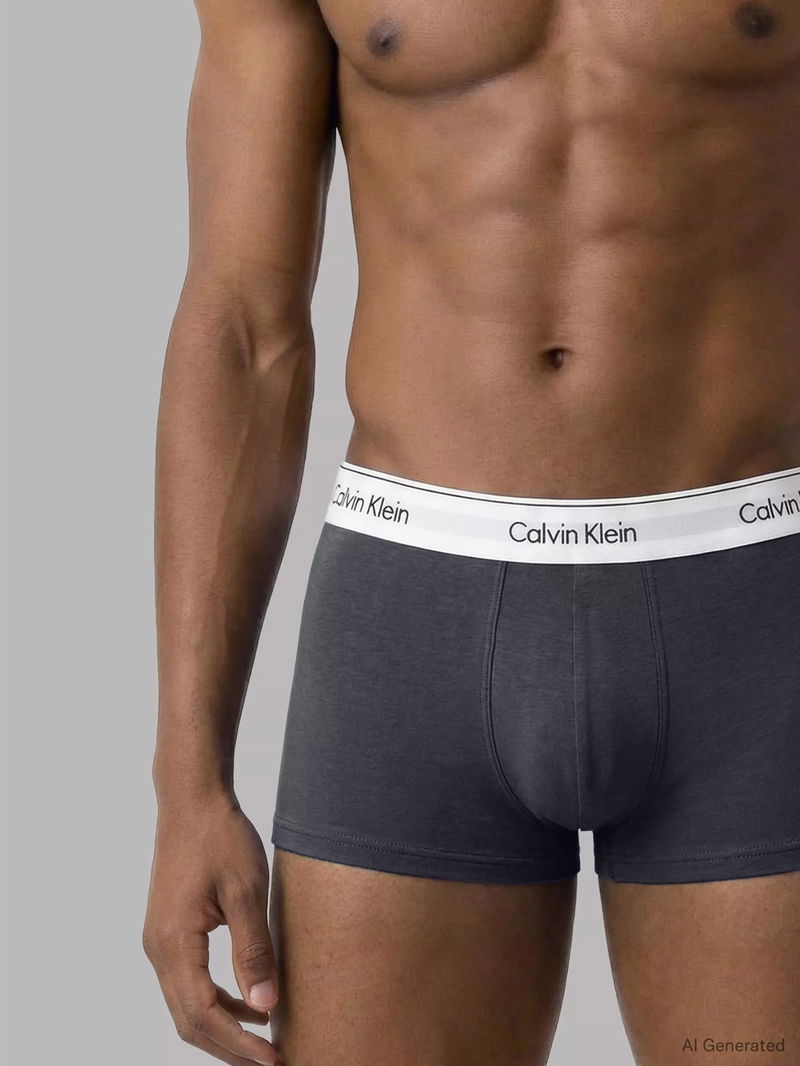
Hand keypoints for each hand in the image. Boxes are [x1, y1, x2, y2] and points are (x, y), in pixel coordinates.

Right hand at [143, 797, 280, 1064]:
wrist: (192, 800)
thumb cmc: (220, 837)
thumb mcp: (247, 891)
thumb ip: (254, 950)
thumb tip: (266, 1006)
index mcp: (174, 942)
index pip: (204, 1015)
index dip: (239, 1045)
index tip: (275, 1060)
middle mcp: (158, 949)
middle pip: (190, 1022)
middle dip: (230, 1048)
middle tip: (273, 1061)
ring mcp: (160, 942)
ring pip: (187, 1006)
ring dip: (224, 1028)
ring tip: (266, 1040)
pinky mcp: (169, 932)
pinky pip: (189, 983)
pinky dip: (218, 1001)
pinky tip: (251, 1002)